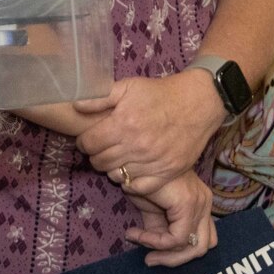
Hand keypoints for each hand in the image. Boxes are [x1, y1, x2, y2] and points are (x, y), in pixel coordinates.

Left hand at [75, 71, 224, 194]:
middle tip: (99, 150)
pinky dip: (131, 182)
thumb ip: (99, 98)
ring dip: (111, 169)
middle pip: (101, 161)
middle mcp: (137, 146)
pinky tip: (130, 171)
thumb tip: (76, 106)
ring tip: (114, 159)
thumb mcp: (128, 86)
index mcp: (124, 124)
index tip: (87, 140)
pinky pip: (141, 186)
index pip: (90, 144)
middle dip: (95, 156)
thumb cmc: (159, 93)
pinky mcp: (169, 172)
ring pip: (118, 175)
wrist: (197, 103)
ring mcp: (154, 161)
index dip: (84, 142)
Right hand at [124, 171, 217, 266]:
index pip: (203, 239)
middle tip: (150, 261)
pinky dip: (156, 243)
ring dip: (167, 255)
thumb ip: (159, 228)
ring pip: (195, 247)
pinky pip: (177, 238)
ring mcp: (200, 203)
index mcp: (200, 202)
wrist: (128, 160)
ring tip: (144, 251)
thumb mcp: (152, 209)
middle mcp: (205, 203)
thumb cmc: (139, 178)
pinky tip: (138, 236)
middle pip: (203, 247)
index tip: (150, 254)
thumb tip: (155, 249)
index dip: (179, 252)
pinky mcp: (188, 204)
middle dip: (175, 260)